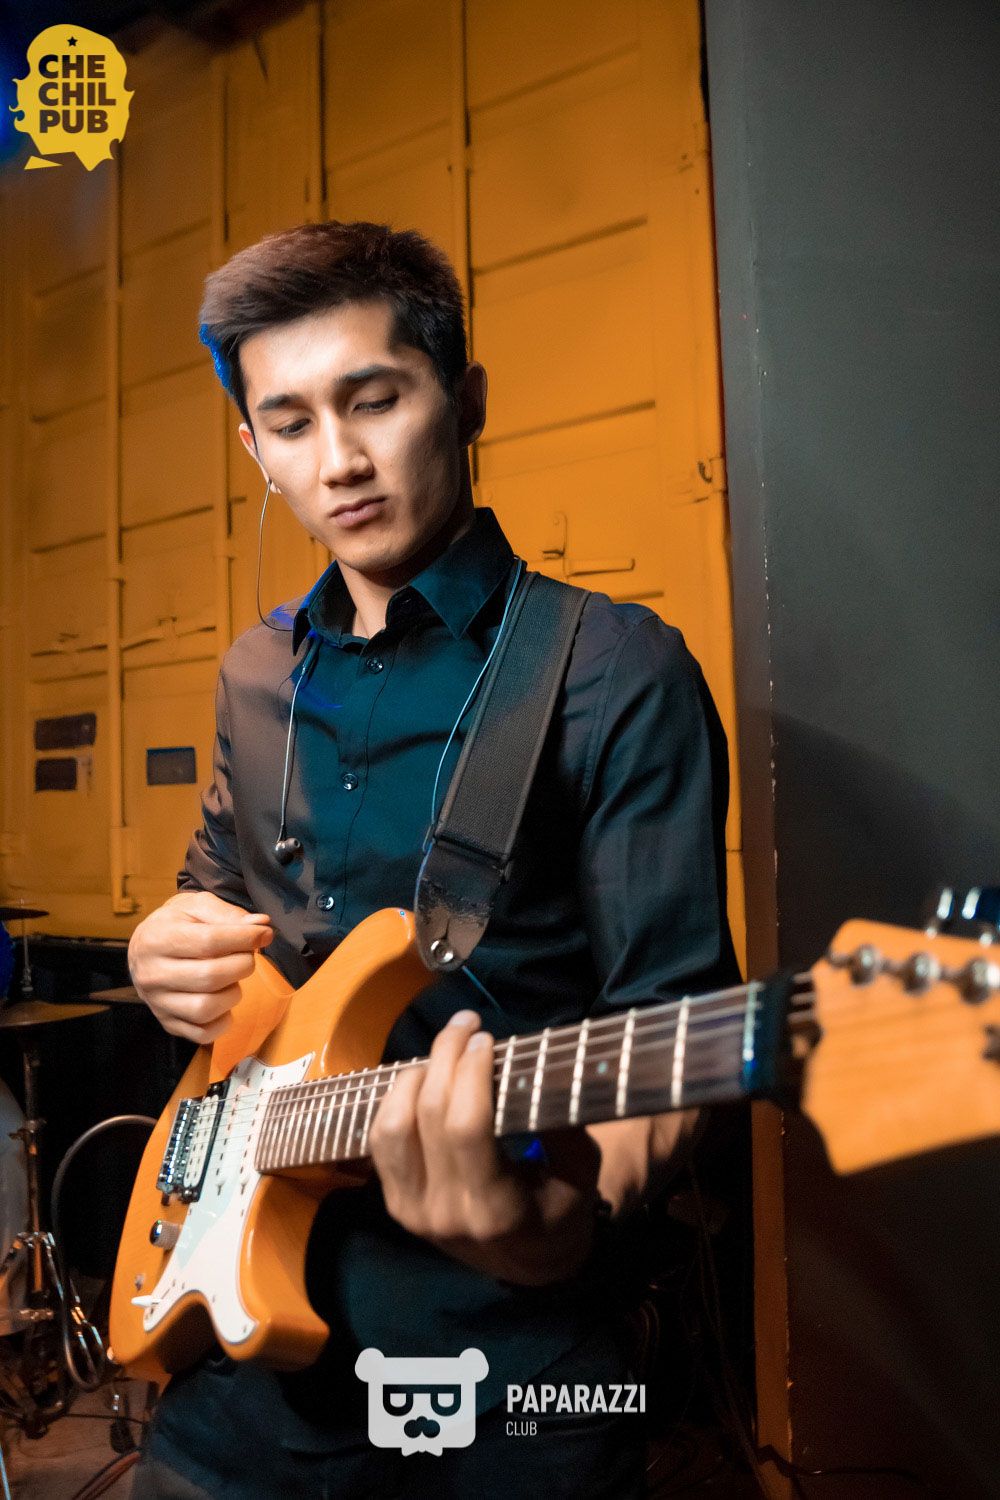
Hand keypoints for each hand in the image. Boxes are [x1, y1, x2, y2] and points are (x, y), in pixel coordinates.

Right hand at [128, 890, 272, 1043]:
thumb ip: (229, 915)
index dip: (244, 938)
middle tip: (246, 955)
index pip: (209, 941)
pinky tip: (223, 998)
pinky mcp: (168, 1023)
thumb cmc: (176, 924)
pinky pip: (203, 1033)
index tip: (263, 934)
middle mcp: (152, 974)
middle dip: (242, 964)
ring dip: (233, 993)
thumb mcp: (197, 907)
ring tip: (232, 977)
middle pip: (210, 977)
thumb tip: (262, 926)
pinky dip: (223, 1020)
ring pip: (206, 1008)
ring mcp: (158, 1003)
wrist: (147, 947)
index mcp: (157, 940)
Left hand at [368, 1010, 600, 1285]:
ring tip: (441, 1053)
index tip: (485, 1039)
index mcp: (496, 1210)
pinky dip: (394, 1102)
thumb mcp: (582, 1172)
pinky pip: (380, 1143)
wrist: (532, 1266)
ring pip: (390, 1128)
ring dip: (412, 1078)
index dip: (470, 1075)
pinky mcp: (396, 1205)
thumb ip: (562, 1126)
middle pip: (427, 1117)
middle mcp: (445, 1213)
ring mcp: (413, 1212)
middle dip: (445, 1057)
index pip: (466, 1128)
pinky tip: (421, 1080)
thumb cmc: (561, 1210)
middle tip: (465, 1025)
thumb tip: (536, 1069)